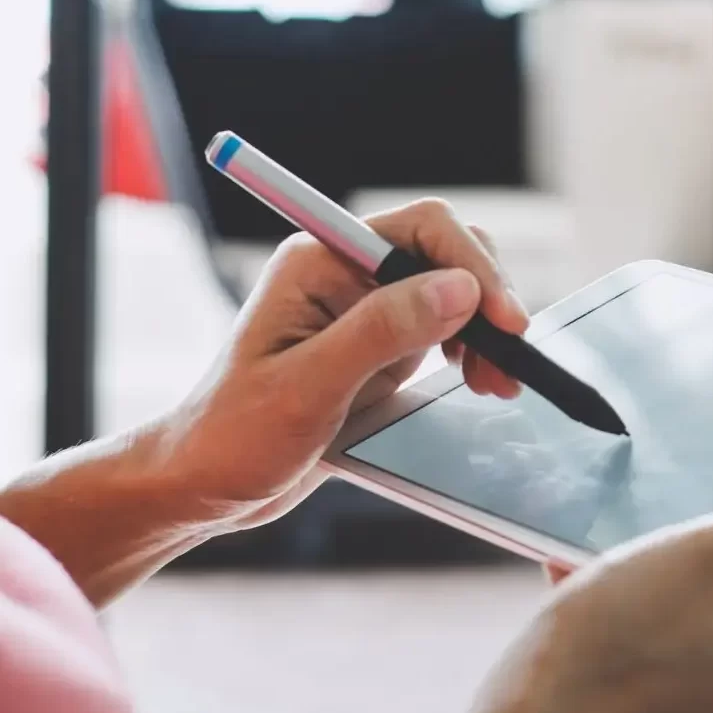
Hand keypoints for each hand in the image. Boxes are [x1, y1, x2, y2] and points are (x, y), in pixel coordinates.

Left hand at [161, 199, 527, 532]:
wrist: (203, 486)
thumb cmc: (234, 436)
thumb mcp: (308, 387)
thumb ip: (382, 330)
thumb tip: (461, 289)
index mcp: (321, 260)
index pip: (423, 227)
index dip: (473, 265)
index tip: (505, 320)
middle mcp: (348, 272)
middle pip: (448, 252)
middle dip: (488, 300)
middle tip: (509, 360)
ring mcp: (366, 308)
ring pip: (455, 291)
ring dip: (487, 330)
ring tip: (498, 383)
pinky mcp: (379, 344)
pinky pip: (446, 328)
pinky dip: (474, 350)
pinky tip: (479, 382)